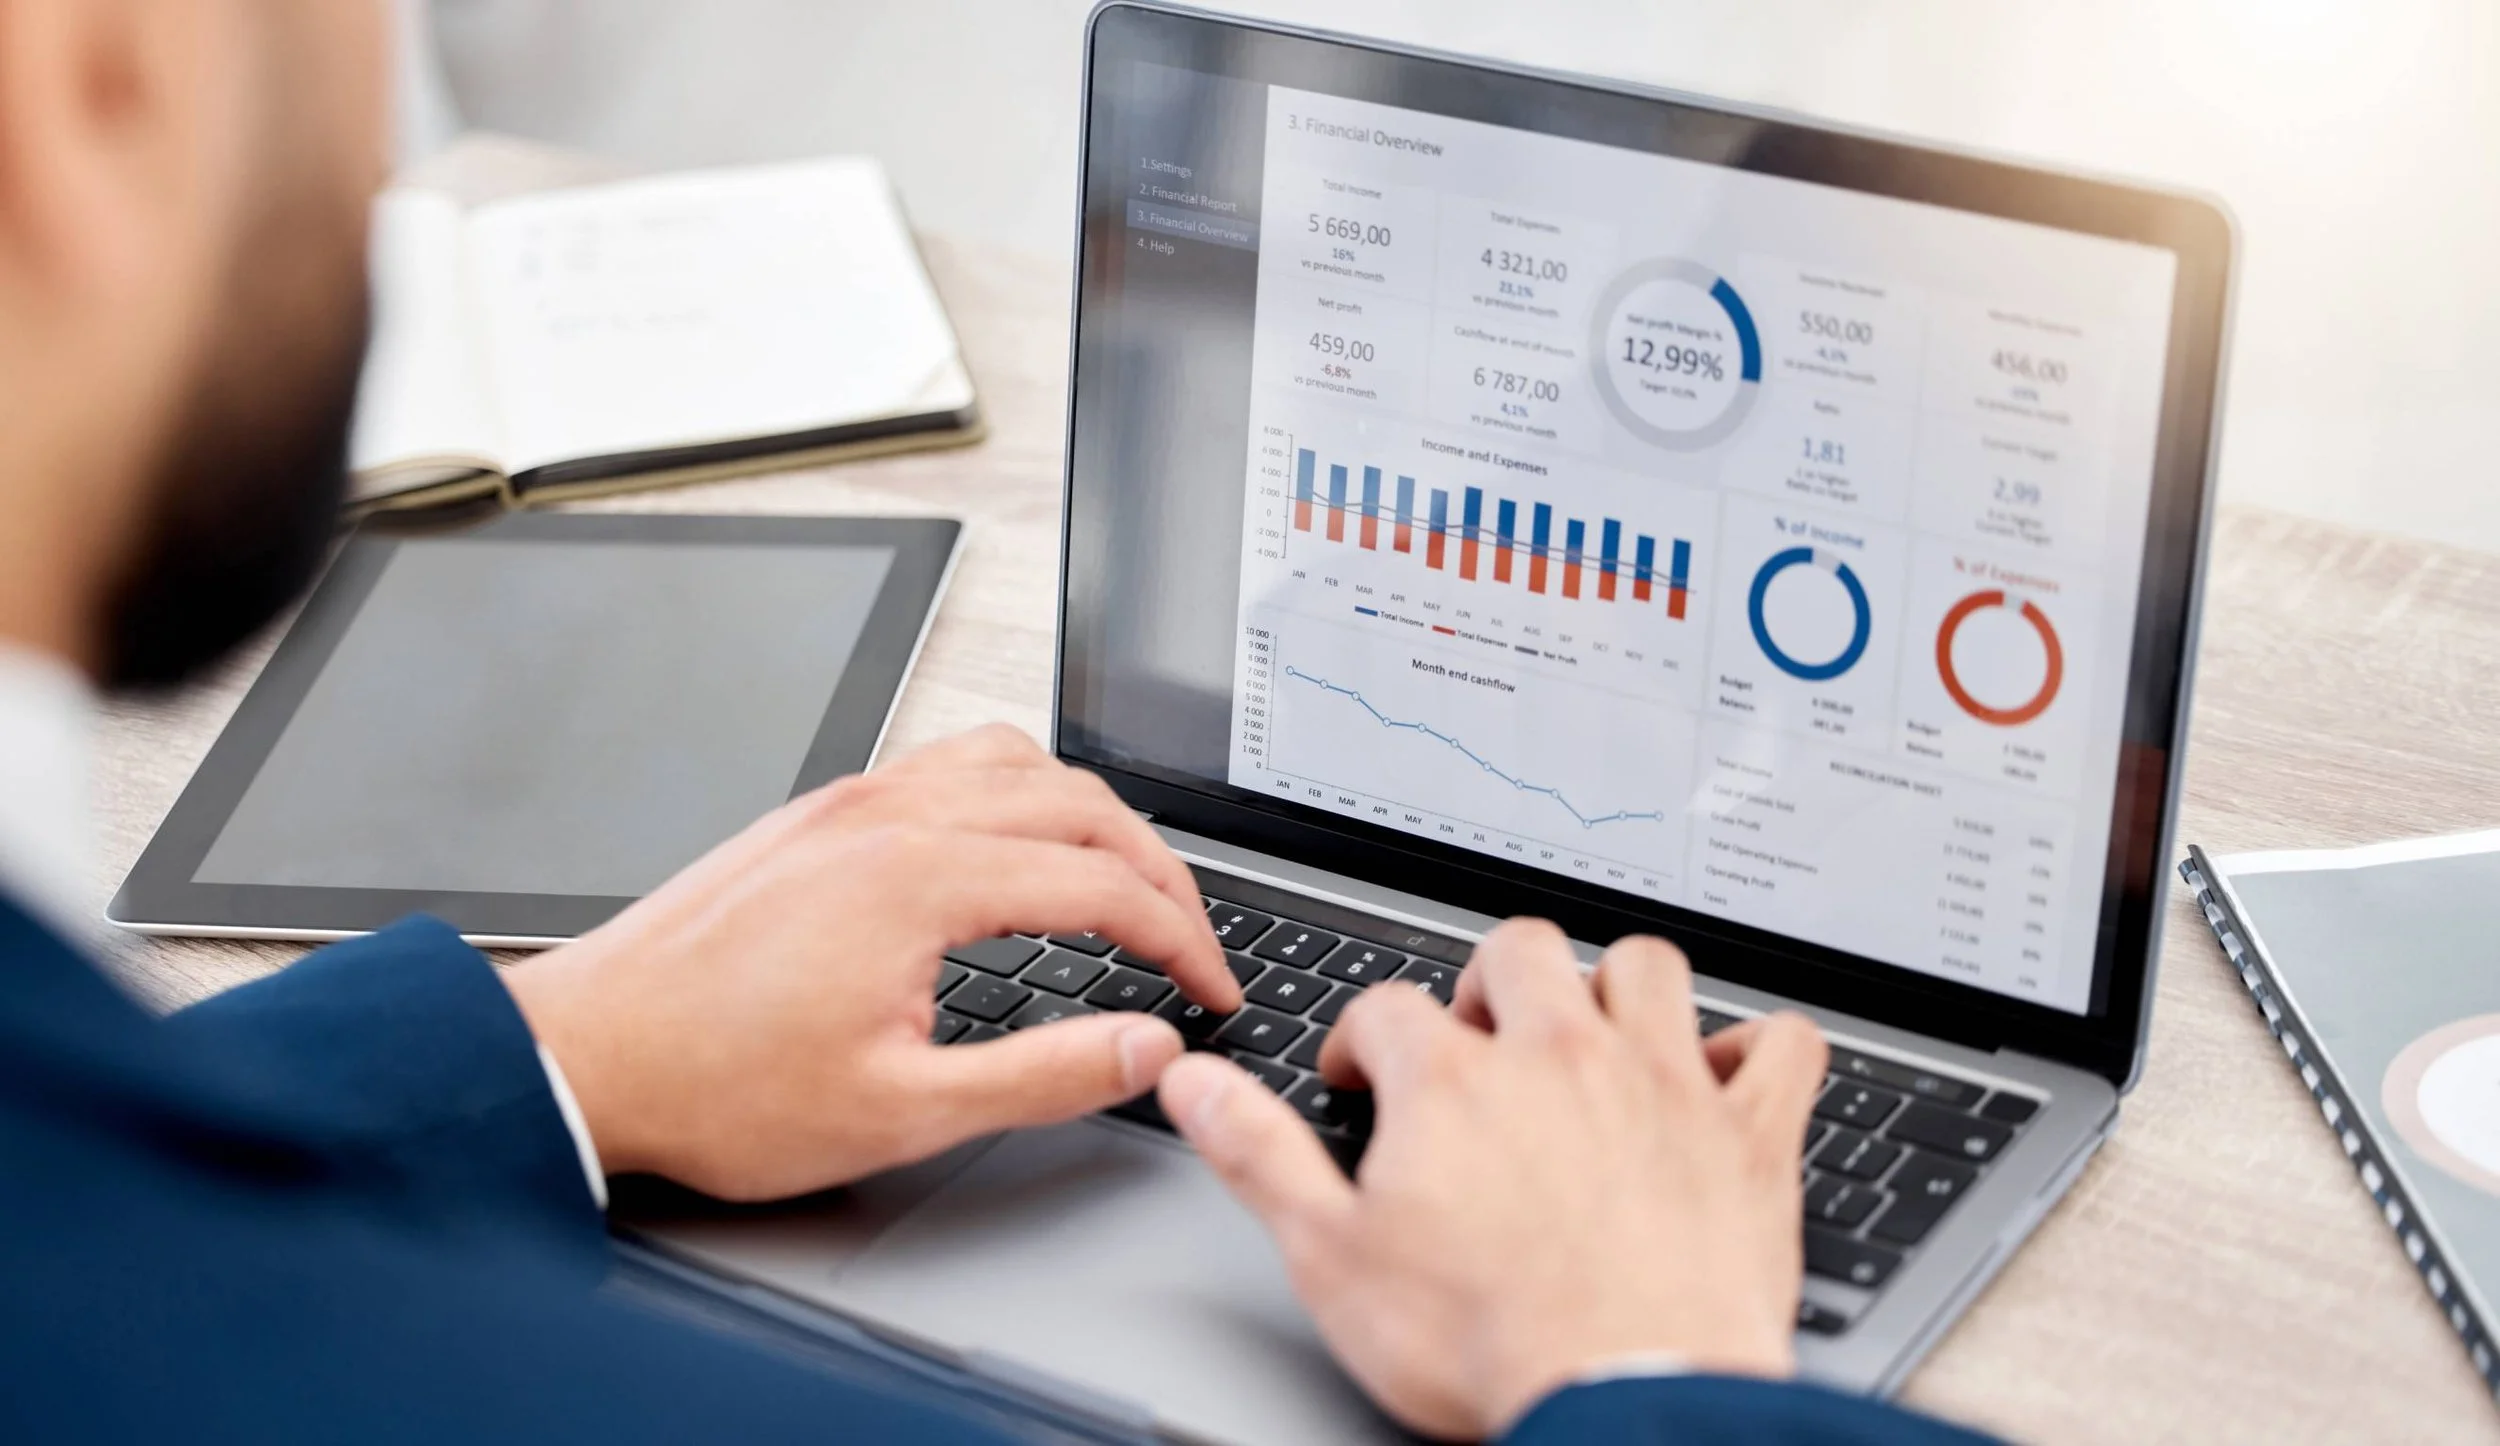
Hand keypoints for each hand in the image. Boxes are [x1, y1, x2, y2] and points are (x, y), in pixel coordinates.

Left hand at [504, 724, 1238, 1201]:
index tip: (1209, 990)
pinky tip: (1016, 843)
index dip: (1181, 941)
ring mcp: (851, 800)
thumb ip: (1043, 1076)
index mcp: (921, 879)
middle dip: (1158, 869)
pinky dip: (1018, 791)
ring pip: (1017, 761)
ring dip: (1091, 814)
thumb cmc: (716, 1087)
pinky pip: (950, 761)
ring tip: (1125, 877)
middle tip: (1190, 937)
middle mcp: (891, 815)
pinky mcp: (819, 812)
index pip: (1104, 885)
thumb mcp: (901, 1111)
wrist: (584, 1053)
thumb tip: (1145, 1049)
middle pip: (1079, 804)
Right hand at [1158, 919, 1825, 1439]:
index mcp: (1455, 1083)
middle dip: (1488, 984)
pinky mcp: (1750, 1136)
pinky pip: (1782, 1041)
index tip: (1363, 1083)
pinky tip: (1729, 1069)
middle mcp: (1560, 1057)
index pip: (1390, 1008)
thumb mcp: (1332, 1259)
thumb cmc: (1488, 1344)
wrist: (1628, 1402)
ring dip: (1616, 988)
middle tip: (1478, 1043)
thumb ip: (1261, 1157)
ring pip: (1646, 967)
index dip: (1363, 1042)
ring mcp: (1665, 1086)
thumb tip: (1195, 1086)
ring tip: (1592, 1033)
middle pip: (1519, 950)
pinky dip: (1760, 1044)